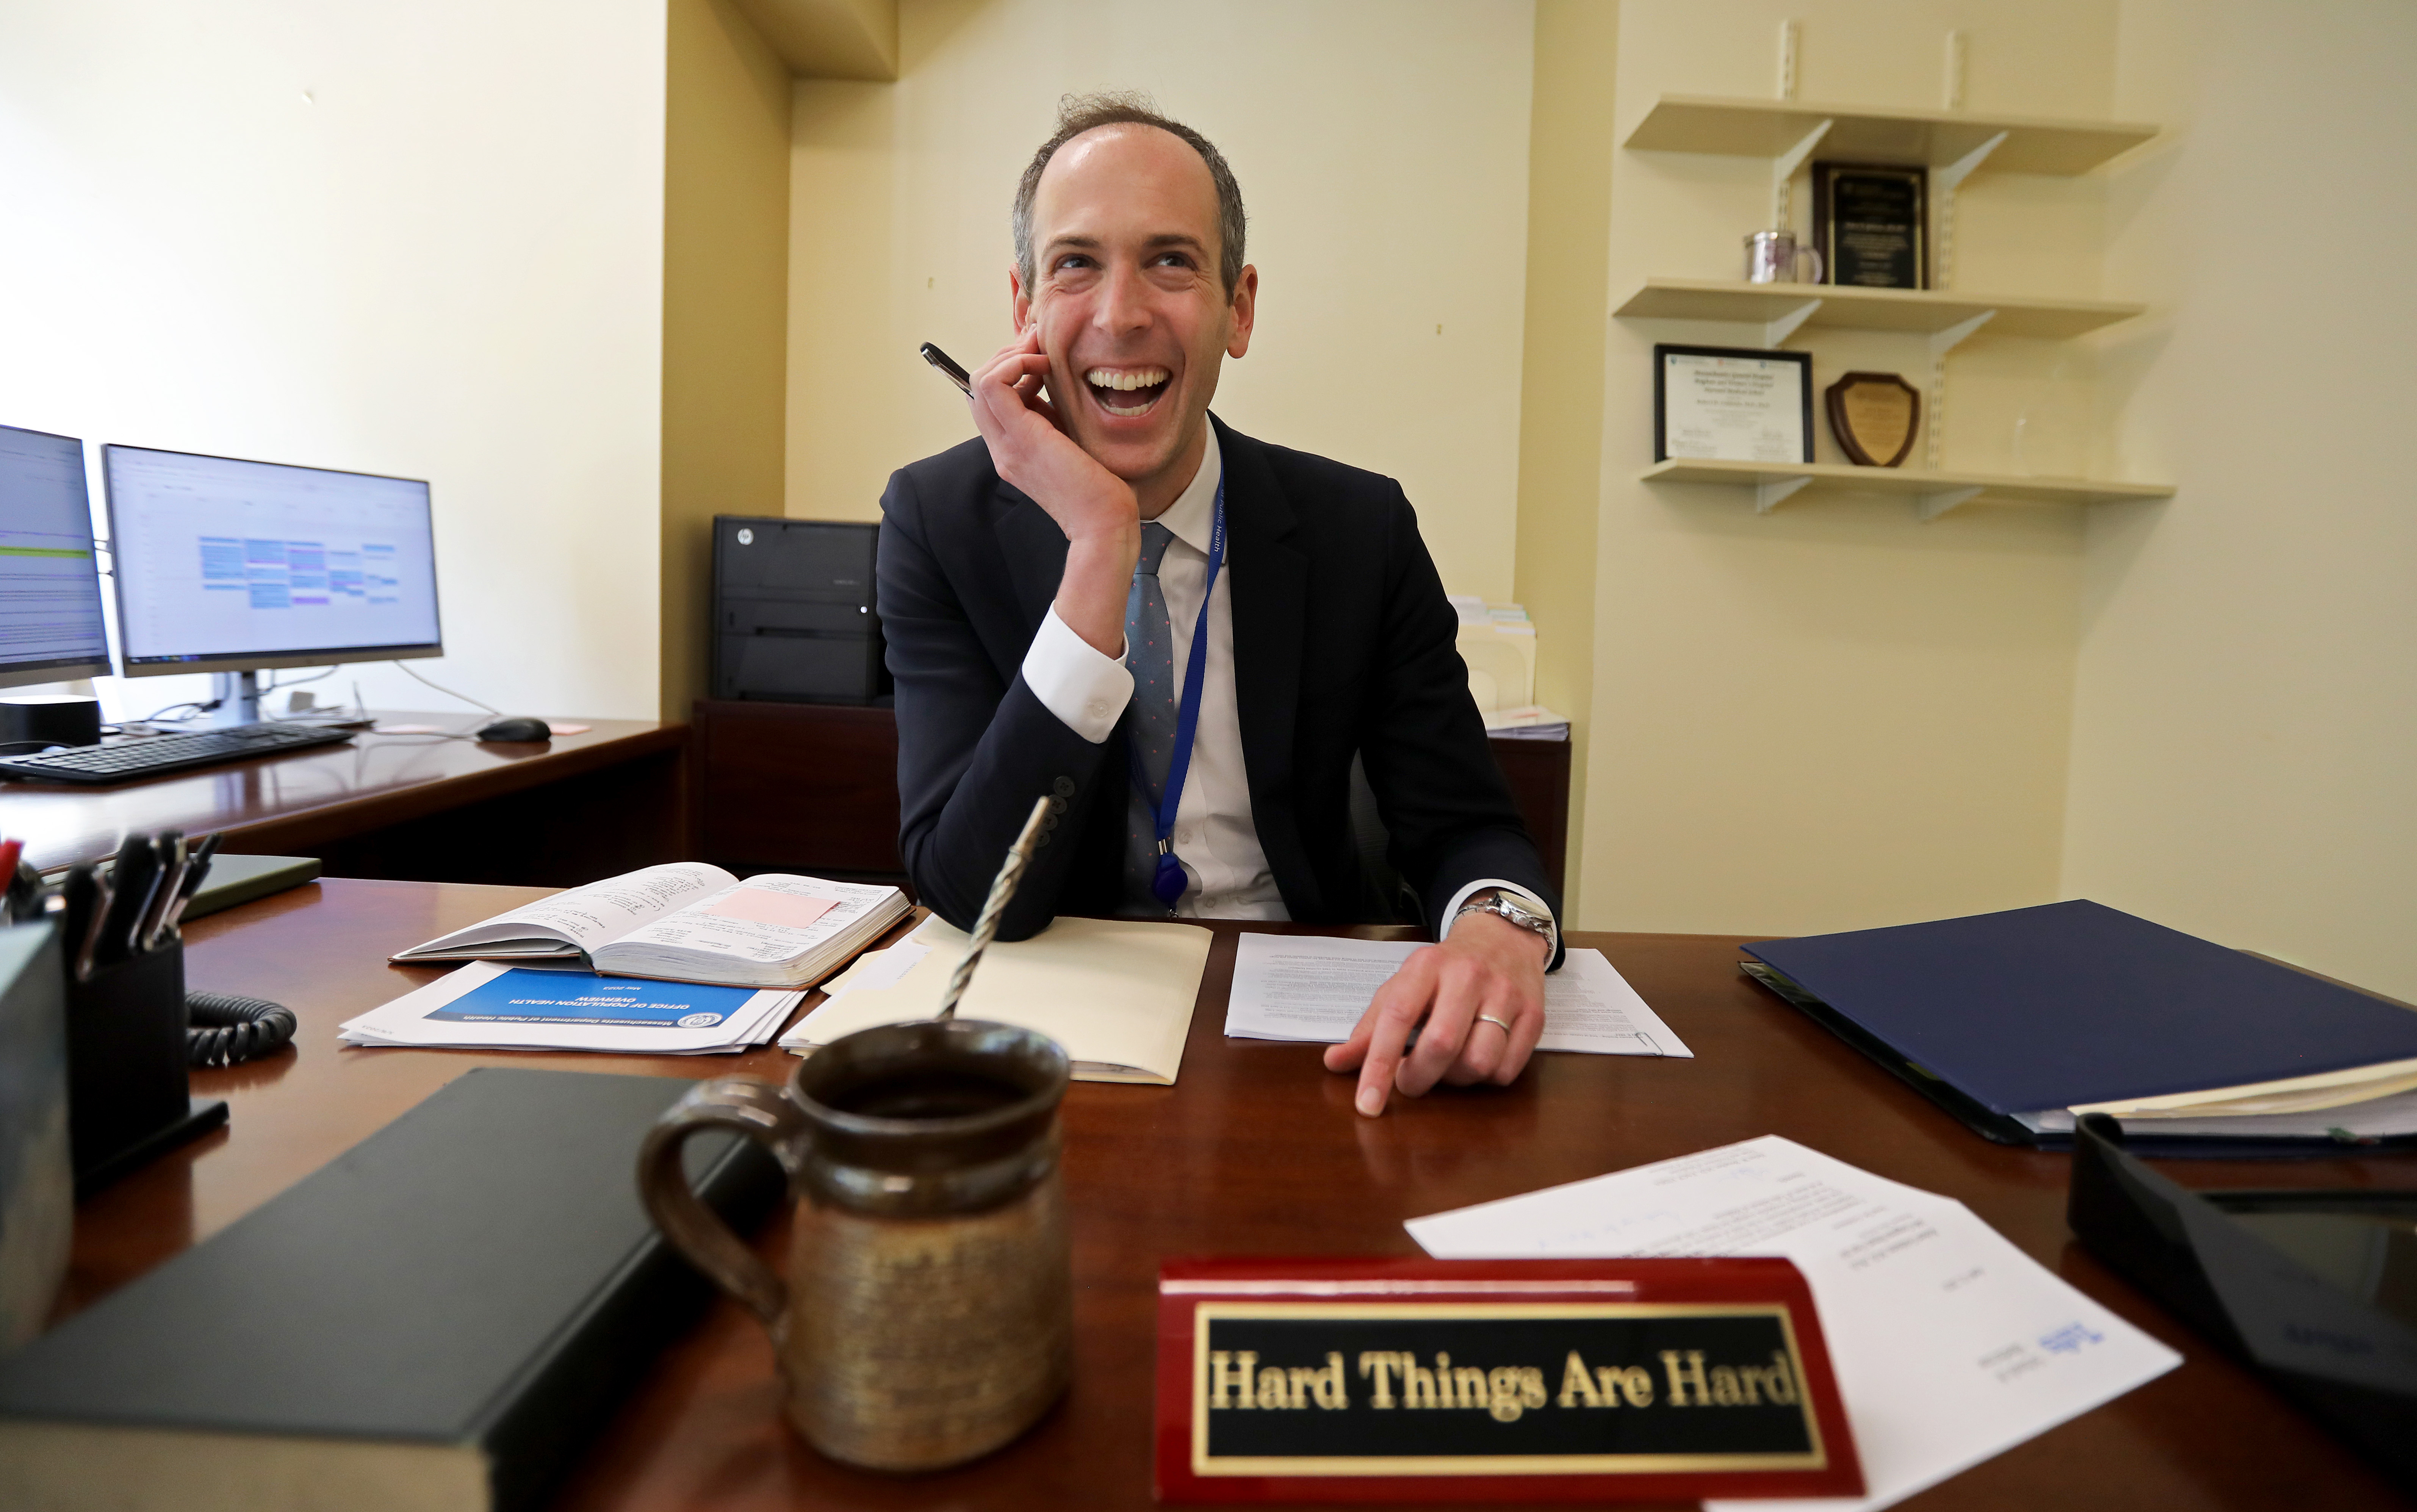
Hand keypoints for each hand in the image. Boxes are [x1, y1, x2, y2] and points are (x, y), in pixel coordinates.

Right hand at [967, 328, 1137, 654]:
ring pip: (980, 381)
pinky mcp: (1021, 439)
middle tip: (1041, 346)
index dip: (1010, 368)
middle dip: (1008, 354)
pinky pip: (993, 385)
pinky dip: (1013, 363)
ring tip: (1042, 354)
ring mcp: (1007, 445)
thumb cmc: (1100, 488)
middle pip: (978, 386)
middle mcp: (1002, 448)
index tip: (1044, 358)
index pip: (990, 398)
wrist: (1105, 523)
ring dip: (1010, 355)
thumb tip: (1052, 380)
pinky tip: (1043, 365)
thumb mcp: (1072, 442)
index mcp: (1013, 449)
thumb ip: (1055, 416)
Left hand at [1323, 909, 1547, 1115]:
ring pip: (1478, 1063)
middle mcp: (1468, 976)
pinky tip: (1476, 1059)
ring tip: (1447, 1066)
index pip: (1397, 1018)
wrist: (1503, 937)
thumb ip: (1370, 1027)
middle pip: (1442, 1045)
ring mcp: (1506, 994)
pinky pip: (1506, 1070)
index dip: (1379, 1065)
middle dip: (1419, 1078)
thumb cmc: (1444, 970)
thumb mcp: (1403, 986)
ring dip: (1455, 1080)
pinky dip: (1486, 1078)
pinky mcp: (1534, 1014)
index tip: (1367, 1104)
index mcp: (1426, 966)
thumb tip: (1335, 1064)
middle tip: (1410, 1081)